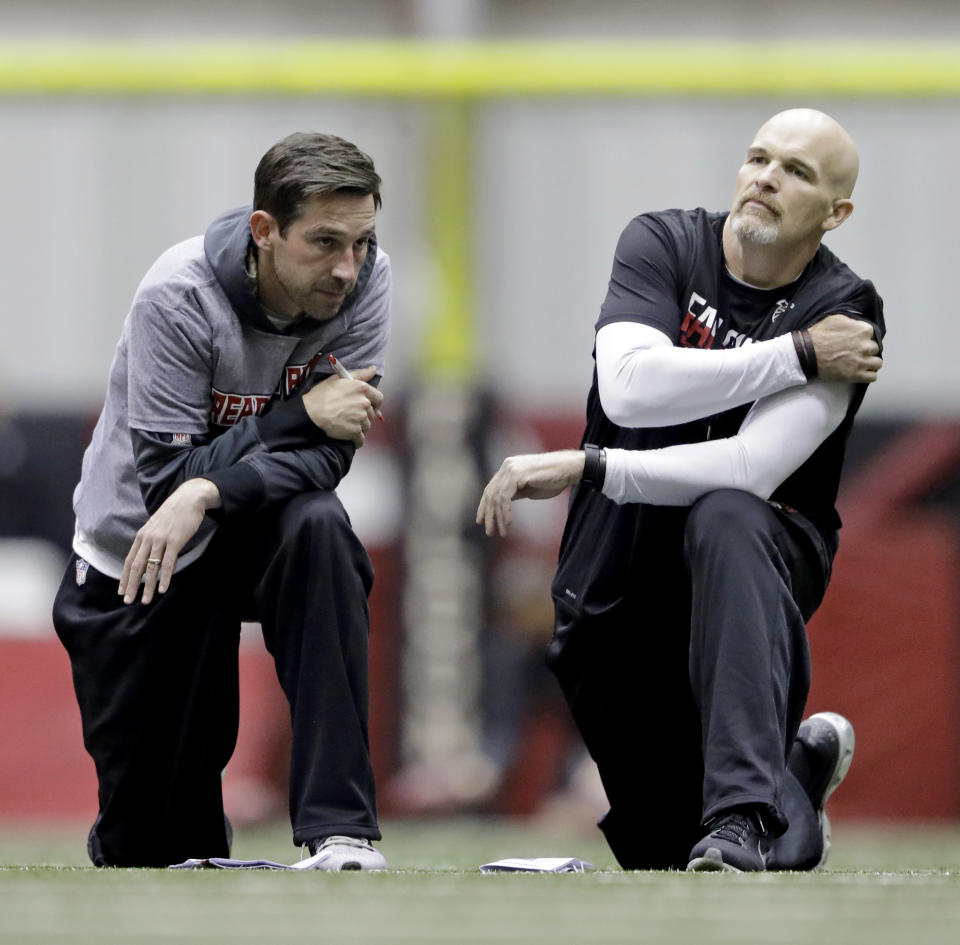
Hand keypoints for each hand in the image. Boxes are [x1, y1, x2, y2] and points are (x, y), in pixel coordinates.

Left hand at [118, 478, 220, 604]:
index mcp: (142, 536)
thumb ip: (151, 541)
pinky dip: (164, 577)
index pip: (130, 560)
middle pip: (137, 566)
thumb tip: (149, 556)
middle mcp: (148, 539)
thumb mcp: (157, 526)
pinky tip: (162, 589)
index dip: (125, 577)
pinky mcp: (174, 541)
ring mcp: (161, 540)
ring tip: (146, 600)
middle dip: (131, 586)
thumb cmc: (174, 513)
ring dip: (147, 586)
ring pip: (151, 568)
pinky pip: (168, 563)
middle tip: (128, 601)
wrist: (188, 499)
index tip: (122, 591)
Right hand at [302, 365, 383, 446]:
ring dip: (360, 427)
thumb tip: (373, 369)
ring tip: (347, 425)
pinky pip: (361, 439)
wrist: (311, 413)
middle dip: (364, 415)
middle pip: (372, 413)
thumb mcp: (339, 379)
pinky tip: (349, 437)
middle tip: (351, 415)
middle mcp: (364, 403)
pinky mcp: (355, 431)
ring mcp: (360, 418)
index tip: (366, 405)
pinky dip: (356, 440)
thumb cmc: (322, 395)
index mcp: (362, 388)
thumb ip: (359, 374)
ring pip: (367, 426)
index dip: (373, 403)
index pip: (379, 398)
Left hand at [476, 450, 584, 536]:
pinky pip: (504, 497)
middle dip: (488, 514)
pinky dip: (505, 512)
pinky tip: (508, 524)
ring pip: (496, 497)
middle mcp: (507, 466)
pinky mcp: (517, 474)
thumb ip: (515, 493)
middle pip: (490, 493)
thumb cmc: (553, 479)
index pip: (491, 488)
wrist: (569, 469)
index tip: (482, 521)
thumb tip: (502, 505)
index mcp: (508, 468)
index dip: (484, 506)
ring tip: (502, 532)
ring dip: (498, 517)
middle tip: (489, 531)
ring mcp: (511, 469)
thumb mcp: (529, 489)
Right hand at [807, 314, 881, 382]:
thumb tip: (857, 323)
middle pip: (875, 349)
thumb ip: (851, 321)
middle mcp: (866, 346)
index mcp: (863, 330)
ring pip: (877, 363)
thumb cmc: (818, 336)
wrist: (806, 353)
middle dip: (866, 350)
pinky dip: (868, 375)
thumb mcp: (835, 319)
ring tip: (861, 363)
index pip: (872, 334)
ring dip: (870, 363)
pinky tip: (862, 372)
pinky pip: (872, 377)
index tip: (856, 341)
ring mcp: (861, 361)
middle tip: (856, 352)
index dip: (864, 338)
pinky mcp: (856, 375)